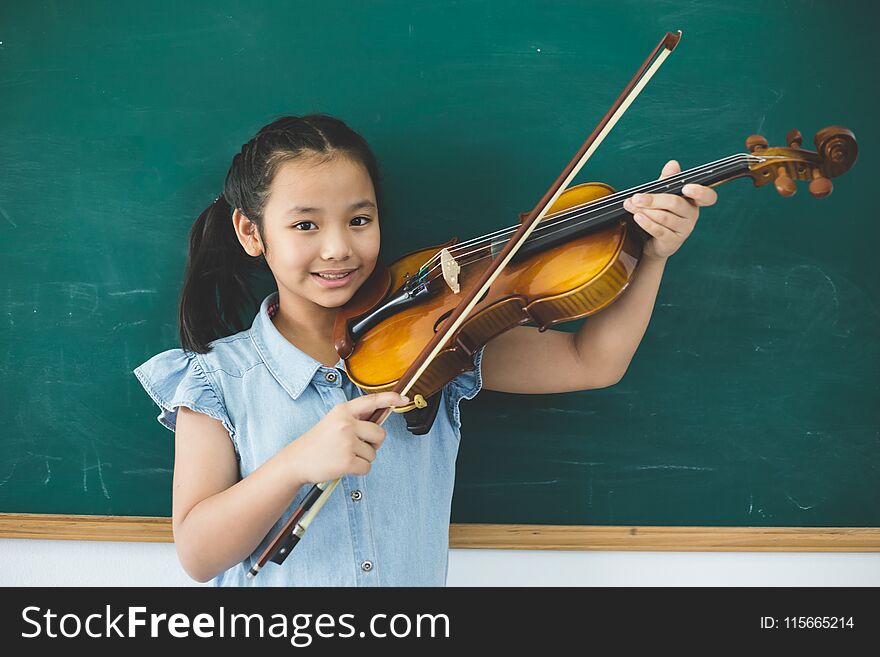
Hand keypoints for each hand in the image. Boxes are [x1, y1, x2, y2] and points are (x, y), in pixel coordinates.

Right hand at [289, 391, 408, 482]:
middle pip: (380, 434)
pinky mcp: (347, 461)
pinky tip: (344, 466)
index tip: (403, 399)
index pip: (372, 400)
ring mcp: (347, 442)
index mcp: (343, 411)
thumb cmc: (317, 443)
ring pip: (374, 453)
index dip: (390, 398)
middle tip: (356, 446)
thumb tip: (382, 416)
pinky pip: (367, 467)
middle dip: (374, 443)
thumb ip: (355, 419)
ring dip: (363, 458)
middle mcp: (346, 424)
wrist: (296, 461)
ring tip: (344, 455)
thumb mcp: (333, 422)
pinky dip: (359, 470)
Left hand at [622, 159, 717, 259]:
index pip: (707, 196)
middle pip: (675, 203)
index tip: (686, 188)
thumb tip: (673, 164)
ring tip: (631, 206)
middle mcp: (692, 215)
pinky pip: (660, 231)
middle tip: (636, 197)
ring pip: (665, 217)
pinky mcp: (673, 242)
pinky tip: (637, 217)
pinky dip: (646, 223)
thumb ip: (667, 179)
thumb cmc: (659, 213)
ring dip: (645, 211)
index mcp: (693, 201)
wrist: (650, 241)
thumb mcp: (662, 193)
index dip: (700, 192)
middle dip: (653, 199)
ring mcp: (684, 229)